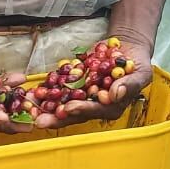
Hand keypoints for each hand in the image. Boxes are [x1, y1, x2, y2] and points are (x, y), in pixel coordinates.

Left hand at [35, 31, 153, 129]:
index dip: (81, 110)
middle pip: (74, 113)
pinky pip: (58, 88)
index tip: (68, 108)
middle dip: (56, 117)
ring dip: (45, 107)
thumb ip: (129, 85)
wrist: (127, 48)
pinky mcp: (74, 84)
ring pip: (62, 103)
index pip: (95, 111)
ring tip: (29, 108)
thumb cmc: (137, 64)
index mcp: (111, 108)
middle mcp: (94, 105)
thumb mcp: (140, 73)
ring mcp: (82, 95)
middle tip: (39, 120)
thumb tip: (115, 94)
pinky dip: (45, 89)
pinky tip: (32, 91)